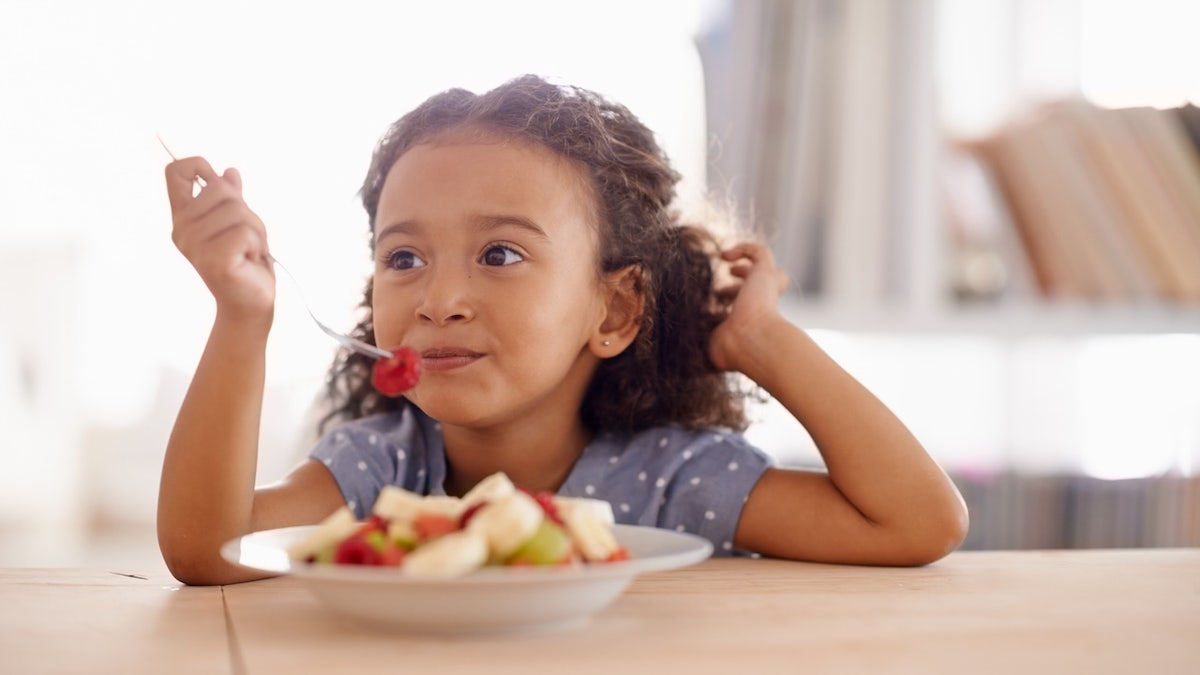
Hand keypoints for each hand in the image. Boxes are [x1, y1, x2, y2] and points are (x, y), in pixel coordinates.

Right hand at [165, 157, 274, 324]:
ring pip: (237, 211)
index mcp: (184, 217)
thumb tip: (230, 172)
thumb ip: (231, 199)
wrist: (249, 303)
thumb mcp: (238, 224)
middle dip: (245, 210)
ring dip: (256, 231)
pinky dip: (257, 245)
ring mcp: (195, 245)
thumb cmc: (244, 263)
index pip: (176, 173)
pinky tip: (249, 261)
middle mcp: (183, 229)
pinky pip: (245, 233)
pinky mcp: (214, 260)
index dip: (198, 165)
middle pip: (220, 188)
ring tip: (249, 251)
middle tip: (247, 238)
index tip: (216, 178)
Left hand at [707, 242, 789, 372]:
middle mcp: (763, 304)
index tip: (718, 301)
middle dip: (742, 285)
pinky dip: (744, 248)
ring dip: (745, 266)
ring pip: (766, 269)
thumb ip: (704, 336)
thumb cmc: (731, 348)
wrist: (749, 342)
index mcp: (753, 321)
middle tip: (722, 290)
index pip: (749, 308)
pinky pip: (760, 252)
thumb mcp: (713, 342)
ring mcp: (767, 287)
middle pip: (761, 288)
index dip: (736, 300)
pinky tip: (724, 256)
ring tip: (728, 267)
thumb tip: (684, 339)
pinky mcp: (766, 273)